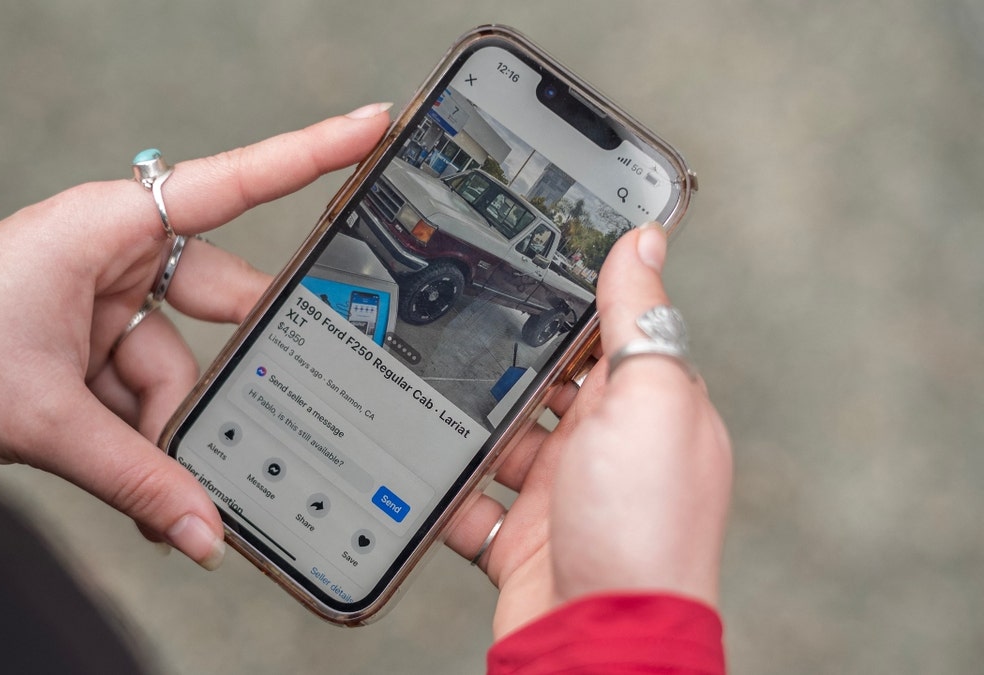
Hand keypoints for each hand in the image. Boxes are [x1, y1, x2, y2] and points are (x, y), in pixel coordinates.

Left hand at [0, 104, 391, 568]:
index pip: (231, 184)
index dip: (309, 154)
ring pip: (179, 370)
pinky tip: (147, 492)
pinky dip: (146, 444)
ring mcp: (104, 303)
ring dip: (168, 434)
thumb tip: (206, 533)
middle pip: (217, 305)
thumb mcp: (45, 415)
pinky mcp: (89, 347)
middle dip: (231, 375)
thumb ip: (138, 476)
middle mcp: (115, 255)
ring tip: (164, 499)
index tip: (374, 127)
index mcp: (108, 228)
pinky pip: (146, 395)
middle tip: (275, 415)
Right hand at [445, 223, 731, 637]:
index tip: (525, 257)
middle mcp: (608, 447)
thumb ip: (639, 319)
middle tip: (457, 319)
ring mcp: (561, 494)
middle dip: (505, 359)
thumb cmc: (644, 528)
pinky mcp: (520, 538)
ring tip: (427, 386)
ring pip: (501, 438)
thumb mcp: (649, 399)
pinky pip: (471, 501)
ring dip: (469, 422)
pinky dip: (445, 487)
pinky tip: (418, 464)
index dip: (573, 296)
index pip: (610, 332)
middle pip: (546, 383)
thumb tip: (644, 241)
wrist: (598, 642)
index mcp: (649, 406)